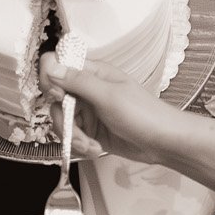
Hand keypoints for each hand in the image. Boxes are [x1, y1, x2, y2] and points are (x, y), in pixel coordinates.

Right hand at [38, 53, 179, 165]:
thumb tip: (51, 67)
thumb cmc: (143, 114)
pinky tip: (95, 149)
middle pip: (55, 101)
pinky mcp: (91, 130)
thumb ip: (78, 81)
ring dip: (74, 137)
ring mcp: (89, 110)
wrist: (163, 142)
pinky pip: (73, 135)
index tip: (59, 97)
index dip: (51, 80)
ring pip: (63, 121)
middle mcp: (87, 89)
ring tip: (91, 147)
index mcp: (92, 73)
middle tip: (77, 134)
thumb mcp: (109, 96)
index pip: (57, 65)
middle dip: (65, 122)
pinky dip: (81, 145)